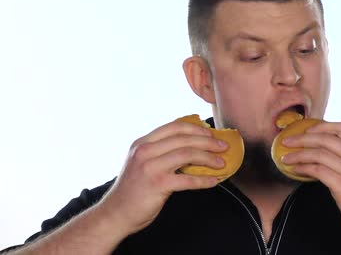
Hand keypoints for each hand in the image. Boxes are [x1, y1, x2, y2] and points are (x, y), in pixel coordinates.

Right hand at [97, 119, 227, 234]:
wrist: (116, 213)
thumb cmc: (133, 189)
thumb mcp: (141, 162)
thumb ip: (159, 151)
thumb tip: (191, 144)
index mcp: (142, 143)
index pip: (174, 127)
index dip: (196, 128)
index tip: (210, 133)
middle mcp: (145, 151)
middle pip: (184, 139)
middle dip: (208, 141)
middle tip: (223, 146)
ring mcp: (150, 167)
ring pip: (188, 154)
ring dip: (209, 158)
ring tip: (221, 163)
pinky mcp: (157, 184)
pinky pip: (188, 180)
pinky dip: (204, 180)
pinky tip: (214, 181)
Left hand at [281, 121, 340, 243]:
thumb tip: (329, 155)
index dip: (322, 126)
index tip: (307, 130)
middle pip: (327, 138)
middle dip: (303, 138)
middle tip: (287, 141)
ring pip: (319, 153)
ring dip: (298, 154)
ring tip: (286, 157)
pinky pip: (318, 170)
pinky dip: (303, 168)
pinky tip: (295, 170)